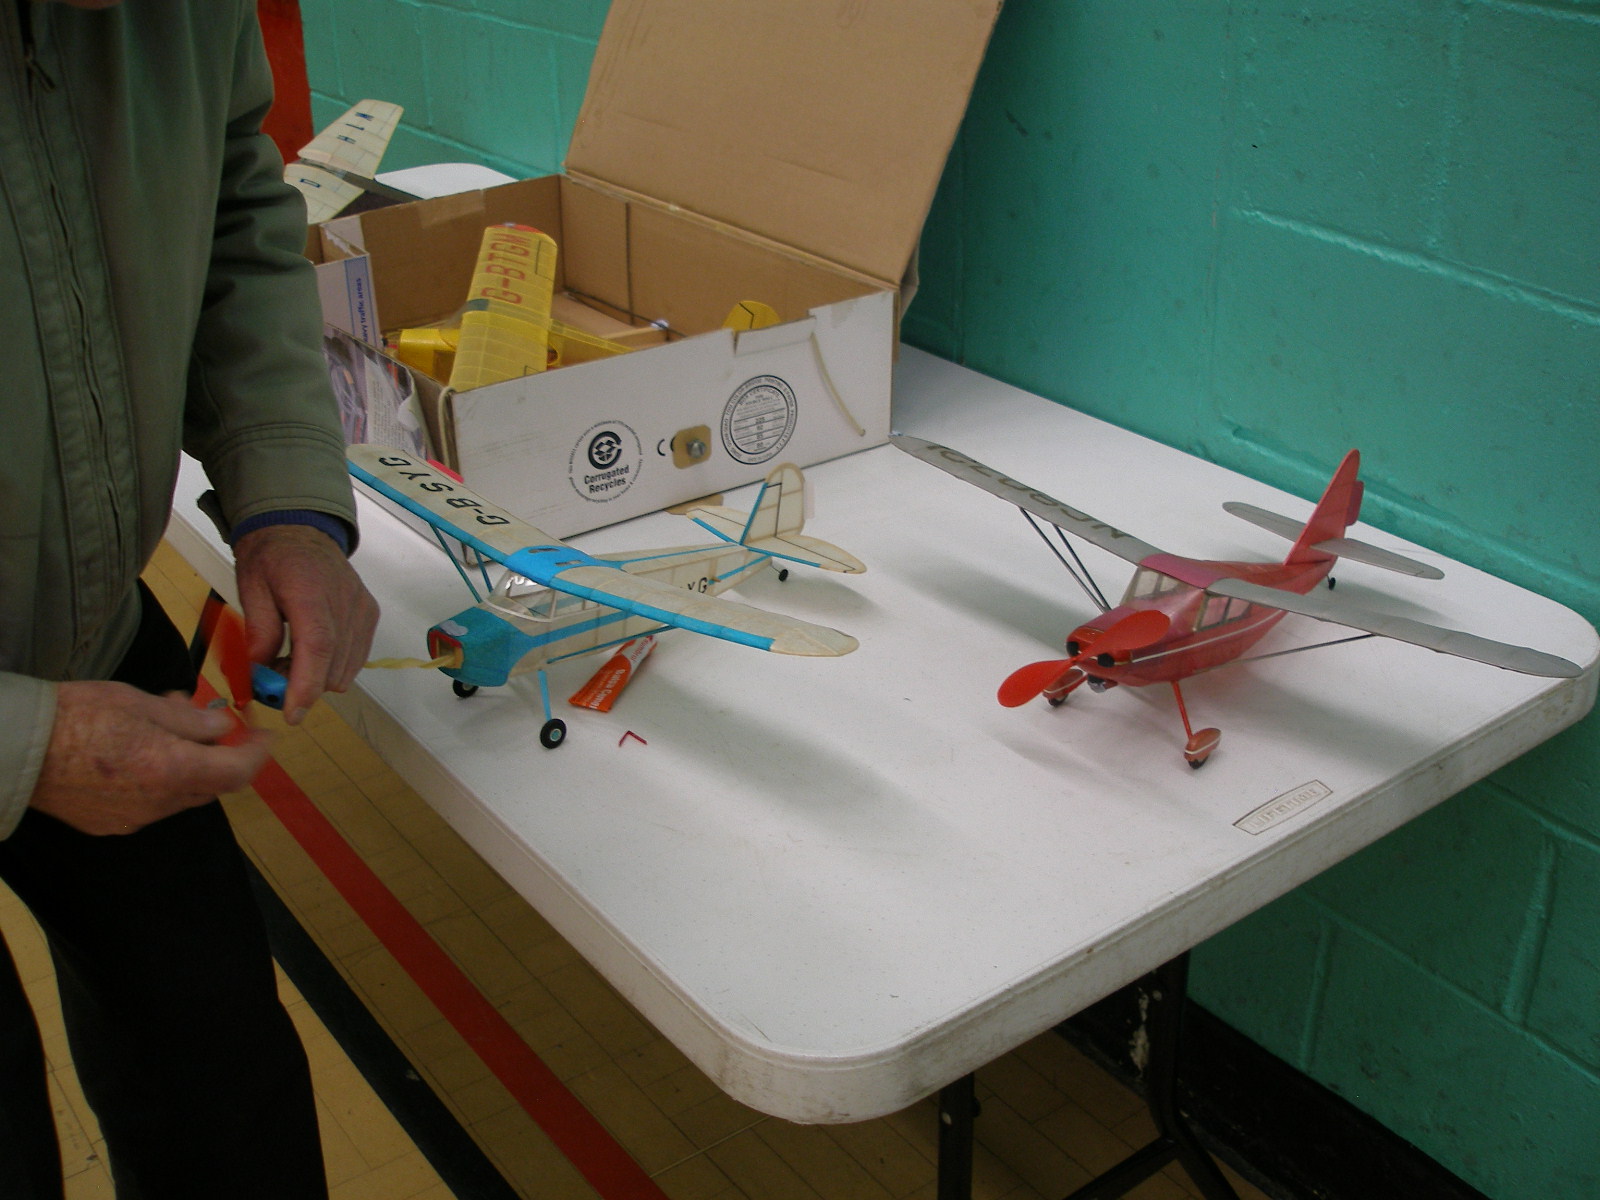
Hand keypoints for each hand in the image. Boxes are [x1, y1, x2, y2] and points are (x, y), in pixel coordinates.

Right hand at [30, 682, 271, 834]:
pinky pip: (150, 804)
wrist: (16, 747)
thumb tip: (224, 728)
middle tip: (207, 720)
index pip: (237, 773)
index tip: (263, 736)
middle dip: (217, 754)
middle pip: (210, 784)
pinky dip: (158, 779)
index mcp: (171, 771)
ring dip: (185, 764)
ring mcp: (132, 820)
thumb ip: (193, 721)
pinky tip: (138, 752)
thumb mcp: (144, 704)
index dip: (257, 754)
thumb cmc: (76, 716)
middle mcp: (157, 804)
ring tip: (162, 726)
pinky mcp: (109, 825)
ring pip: (180, 794)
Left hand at [233, 523, 379, 723]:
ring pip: (347, 667)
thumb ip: (259, 632)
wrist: (300, 530)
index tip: (292, 713)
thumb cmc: (270, 559)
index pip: (317, 646)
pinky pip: (357, 657)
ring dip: (320, 677)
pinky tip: (314, 654)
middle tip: (274, 680)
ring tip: (292, 660)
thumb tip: (261, 674)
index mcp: (309, 590)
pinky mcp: (370, 614)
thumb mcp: (251, 589)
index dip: (306, 685)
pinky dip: (335, 666)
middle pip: (334, 664)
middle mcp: (344, 600)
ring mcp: (362, 608)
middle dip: (305, 685)